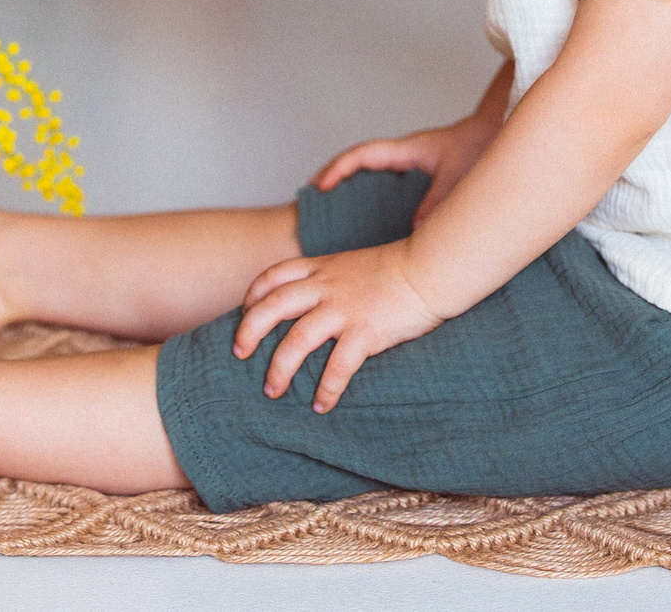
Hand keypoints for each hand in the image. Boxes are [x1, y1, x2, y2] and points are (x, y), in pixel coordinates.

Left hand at [234, 240, 444, 412]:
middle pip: (273, 306)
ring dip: (280, 368)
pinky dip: (326, 389)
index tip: (245, 312)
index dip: (253, 295)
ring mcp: (345, 309)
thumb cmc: (399, 270)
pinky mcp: (366, 331)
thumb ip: (331, 279)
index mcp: (322, 268)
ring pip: (297, 339)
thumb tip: (317, 302)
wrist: (431, 269)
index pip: (274, 276)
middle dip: (250, 331)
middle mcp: (327, 286)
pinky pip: (338, 365)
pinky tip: (321, 406)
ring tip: (272, 391)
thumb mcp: (354, 264)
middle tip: (239, 354)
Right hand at [313, 110, 498, 221]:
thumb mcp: (456, 175)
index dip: (338, 169)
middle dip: (331, 173)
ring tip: (326, 202)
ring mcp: (406, 159)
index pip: (361, 155)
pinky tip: (365, 206)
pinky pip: (382, 175)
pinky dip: (366, 185)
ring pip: (367, 166)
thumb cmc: (476, 146)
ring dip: (346, 179)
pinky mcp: (415, 168)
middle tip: (309, 195)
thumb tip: (415, 232)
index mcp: (405, 149)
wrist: (493, 130)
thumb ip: (436, 202)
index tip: (319, 186)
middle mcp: (401, 152)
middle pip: (356, 159)